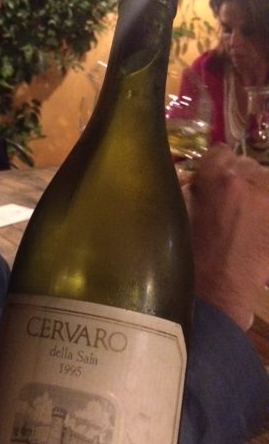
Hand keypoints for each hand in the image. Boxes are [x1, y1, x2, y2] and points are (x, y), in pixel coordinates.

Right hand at [184, 144, 268, 330]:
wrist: (217, 292)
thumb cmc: (191, 257)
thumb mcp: (182, 215)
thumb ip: (194, 190)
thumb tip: (200, 182)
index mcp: (217, 178)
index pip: (219, 152)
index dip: (213, 166)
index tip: (209, 181)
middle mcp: (248, 183)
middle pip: (246, 164)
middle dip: (237, 179)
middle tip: (227, 201)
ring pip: (265, 181)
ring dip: (256, 192)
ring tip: (245, 216)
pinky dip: (263, 208)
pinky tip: (255, 226)